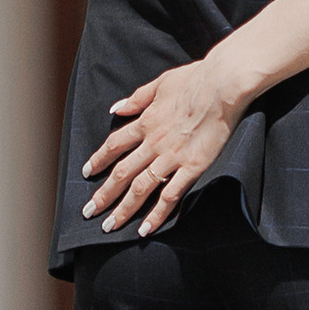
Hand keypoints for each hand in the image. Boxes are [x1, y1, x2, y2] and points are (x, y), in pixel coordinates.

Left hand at [81, 56, 246, 236]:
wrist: (222, 85)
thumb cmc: (194, 79)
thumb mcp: (160, 83)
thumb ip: (137, 99)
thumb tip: (116, 109)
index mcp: (146, 121)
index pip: (115, 145)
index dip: (99, 160)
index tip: (86, 173)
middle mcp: (153, 143)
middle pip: (122, 172)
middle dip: (103, 194)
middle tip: (89, 211)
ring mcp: (171, 157)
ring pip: (140, 188)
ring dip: (122, 209)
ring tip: (109, 226)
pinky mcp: (191, 168)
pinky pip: (170, 196)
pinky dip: (156, 214)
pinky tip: (145, 230)